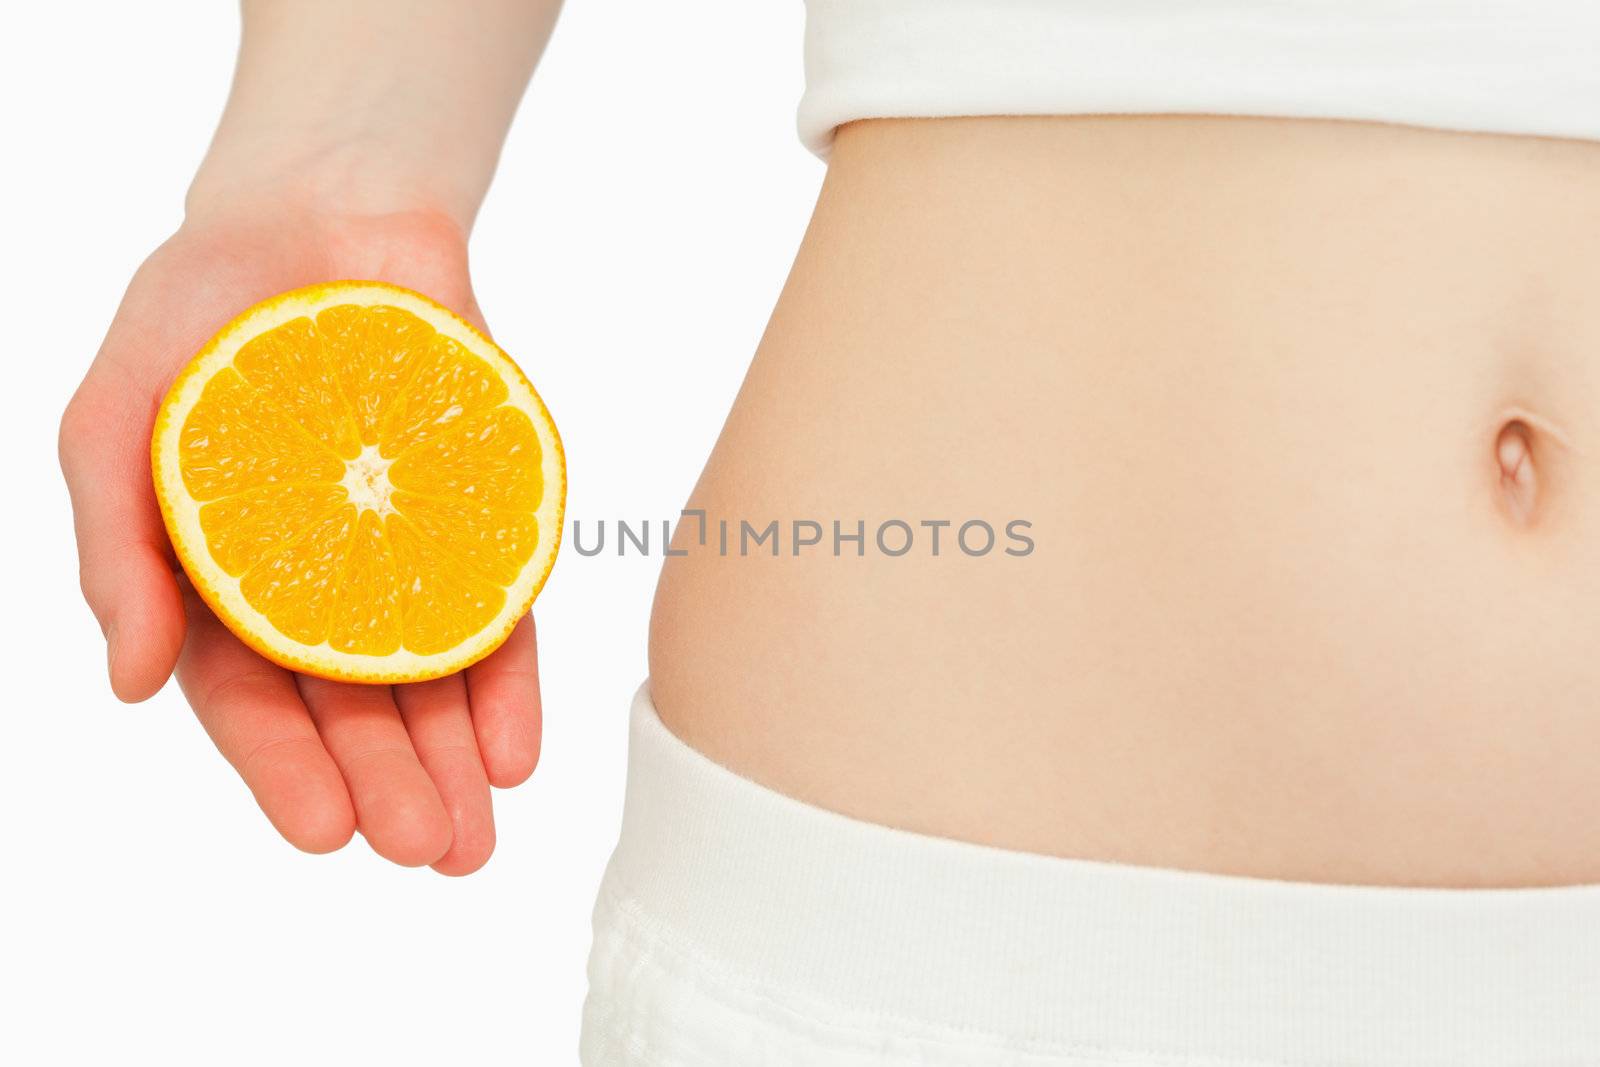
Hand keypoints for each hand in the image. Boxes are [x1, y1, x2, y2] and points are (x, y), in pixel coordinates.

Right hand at [59, 204, 540, 873]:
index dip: (287, 771)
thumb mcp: (114, 427)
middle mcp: (324, 584)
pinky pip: (501, 603)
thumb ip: (117, 553)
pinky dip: (510, 677)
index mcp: (228, 585)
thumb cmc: (196, 321)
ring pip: (435, 674)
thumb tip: (128, 687)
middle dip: (393, 786)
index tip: (326, 833)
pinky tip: (519, 747)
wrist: (316, 213)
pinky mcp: (479, 508)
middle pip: (358, 707)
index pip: (254, 700)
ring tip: (481, 832)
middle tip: (432, 855)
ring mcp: (409, 550)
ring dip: (457, 760)